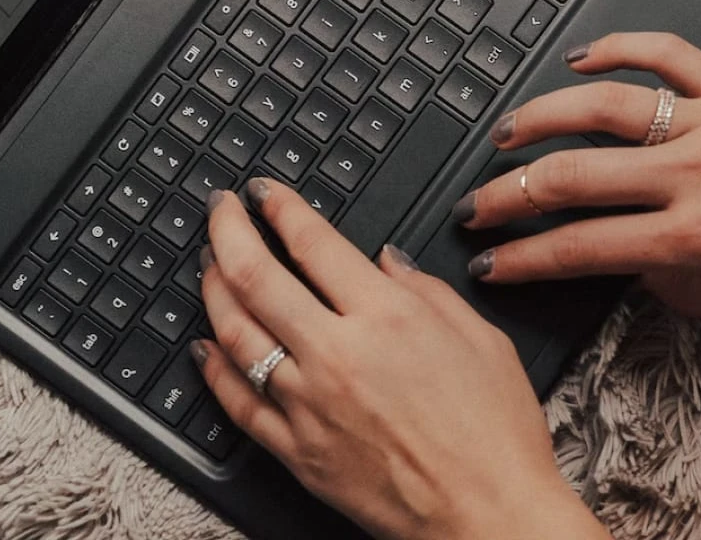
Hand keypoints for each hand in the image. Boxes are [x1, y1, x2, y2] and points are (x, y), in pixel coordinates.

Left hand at [193, 183, 610, 539]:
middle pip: (255, 276)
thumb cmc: (495, 435)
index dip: (279, 207)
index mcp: (387, 317)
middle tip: (219, 209)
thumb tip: (385, 261)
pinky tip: (205, 348)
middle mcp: (338, 354)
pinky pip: (238, 403)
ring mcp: (309, 404)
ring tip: (208, 266)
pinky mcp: (297, 452)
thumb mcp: (481, 339)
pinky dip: (213, 370)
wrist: (488, 515)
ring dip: (213, 290)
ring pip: (235, 333)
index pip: (312, 242)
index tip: (264, 192)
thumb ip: (427, 290)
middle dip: (227, 230)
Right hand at [456, 33, 700, 323]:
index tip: (490, 263)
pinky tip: (580, 58)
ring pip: (602, 108)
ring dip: (541, 118)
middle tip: (476, 203)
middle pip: (572, 178)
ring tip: (506, 134)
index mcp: (693, 238)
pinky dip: (617, 48)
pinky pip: (662, 53)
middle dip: (508, 194)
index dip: (524, 259)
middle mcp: (689, 176)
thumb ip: (677, 290)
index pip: (582, 248)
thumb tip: (629, 267)